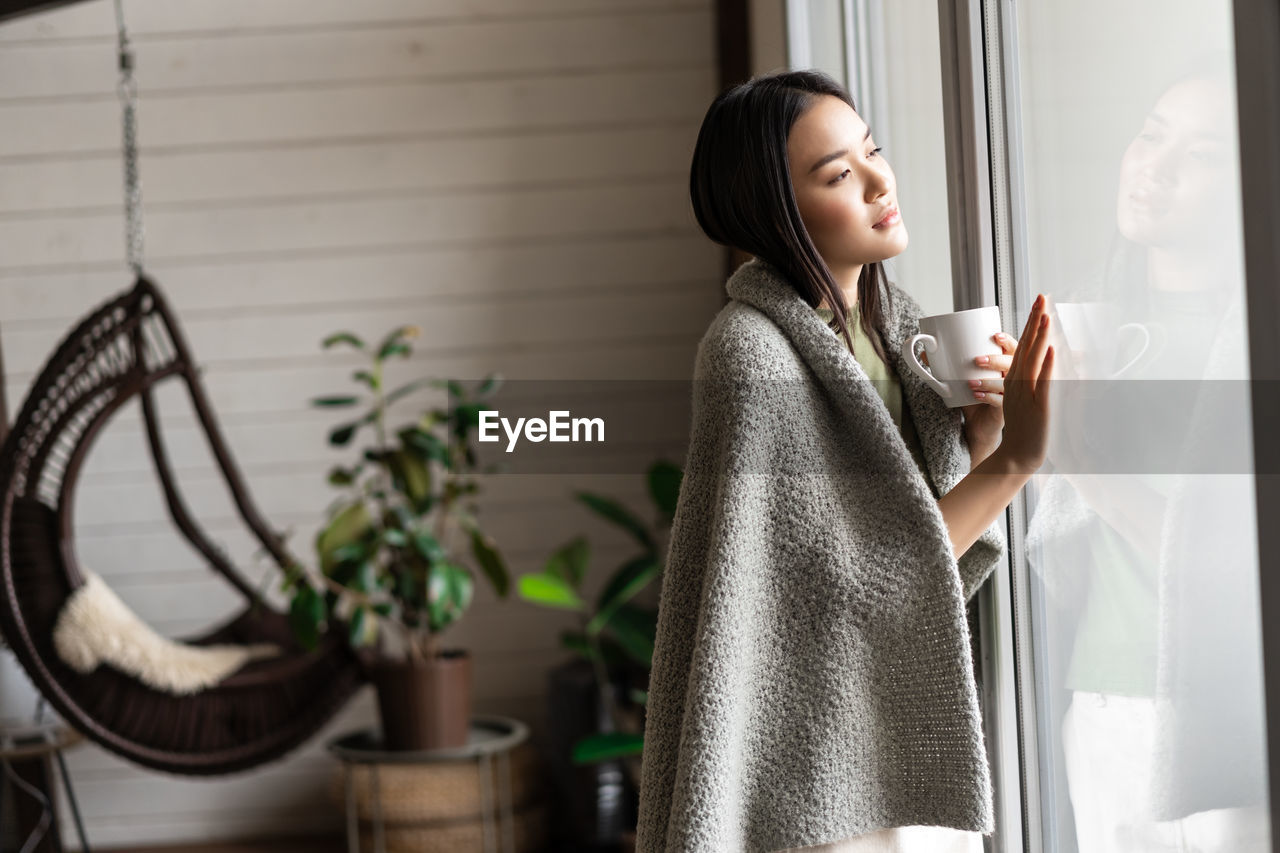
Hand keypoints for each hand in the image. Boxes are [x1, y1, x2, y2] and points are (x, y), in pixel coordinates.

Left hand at [919, 336, 1012, 459]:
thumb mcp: (960, 380)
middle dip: (996, 360)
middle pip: (1013, 363)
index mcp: (1004, 365)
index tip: (995, 336)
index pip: (1013, 348)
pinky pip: (1001, 401)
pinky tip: (976, 395)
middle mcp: (1012, 377)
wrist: (977, 425)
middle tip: (977, 360)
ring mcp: (1010, 394)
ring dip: (989, 381)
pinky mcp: (1005, 409)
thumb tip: (925, 353)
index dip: (1007, 340)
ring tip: (971, 382)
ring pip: (1007, 383)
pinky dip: (988, 397)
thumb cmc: (972, 396)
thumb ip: (947, 367)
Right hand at [1000, 294, 1055, 471]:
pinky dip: (1048, 366)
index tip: (1038, 303)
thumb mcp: (1025, 399)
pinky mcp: (1039, 407)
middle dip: (1034, 320)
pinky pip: (1044, 383)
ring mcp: (1027, 394)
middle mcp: (1019, 382)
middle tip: (1041, 297)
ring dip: (1040, 337)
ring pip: (1033, 360)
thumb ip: (1034, 379)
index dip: (1031, 322)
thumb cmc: (1024, 430)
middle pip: (1026, 346)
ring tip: (1046, 316)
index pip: (1024, 344)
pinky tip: (1052, 351)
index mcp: (1015, 379)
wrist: (1017, 456)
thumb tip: (1047, 359)